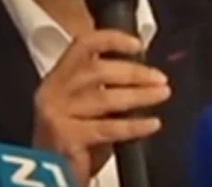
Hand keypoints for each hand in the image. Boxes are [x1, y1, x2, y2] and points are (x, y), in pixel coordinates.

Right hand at [32, 29, 169, 186]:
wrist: (50, 179)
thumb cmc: (73, 143)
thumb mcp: (85, 108)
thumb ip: (104, 89)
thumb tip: (143, 75)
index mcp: (57, 78)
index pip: (83, 45)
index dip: (112, 39)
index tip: (137, 45)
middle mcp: (53, 92)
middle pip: (97, 70)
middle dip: (134, 72)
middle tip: (159, 78)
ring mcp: (56, 114)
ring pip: (105, 97)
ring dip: (139, 95)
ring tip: (161, 95)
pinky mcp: (65, 138)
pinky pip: (108, 127)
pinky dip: (134, 125)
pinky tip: (152, 123)